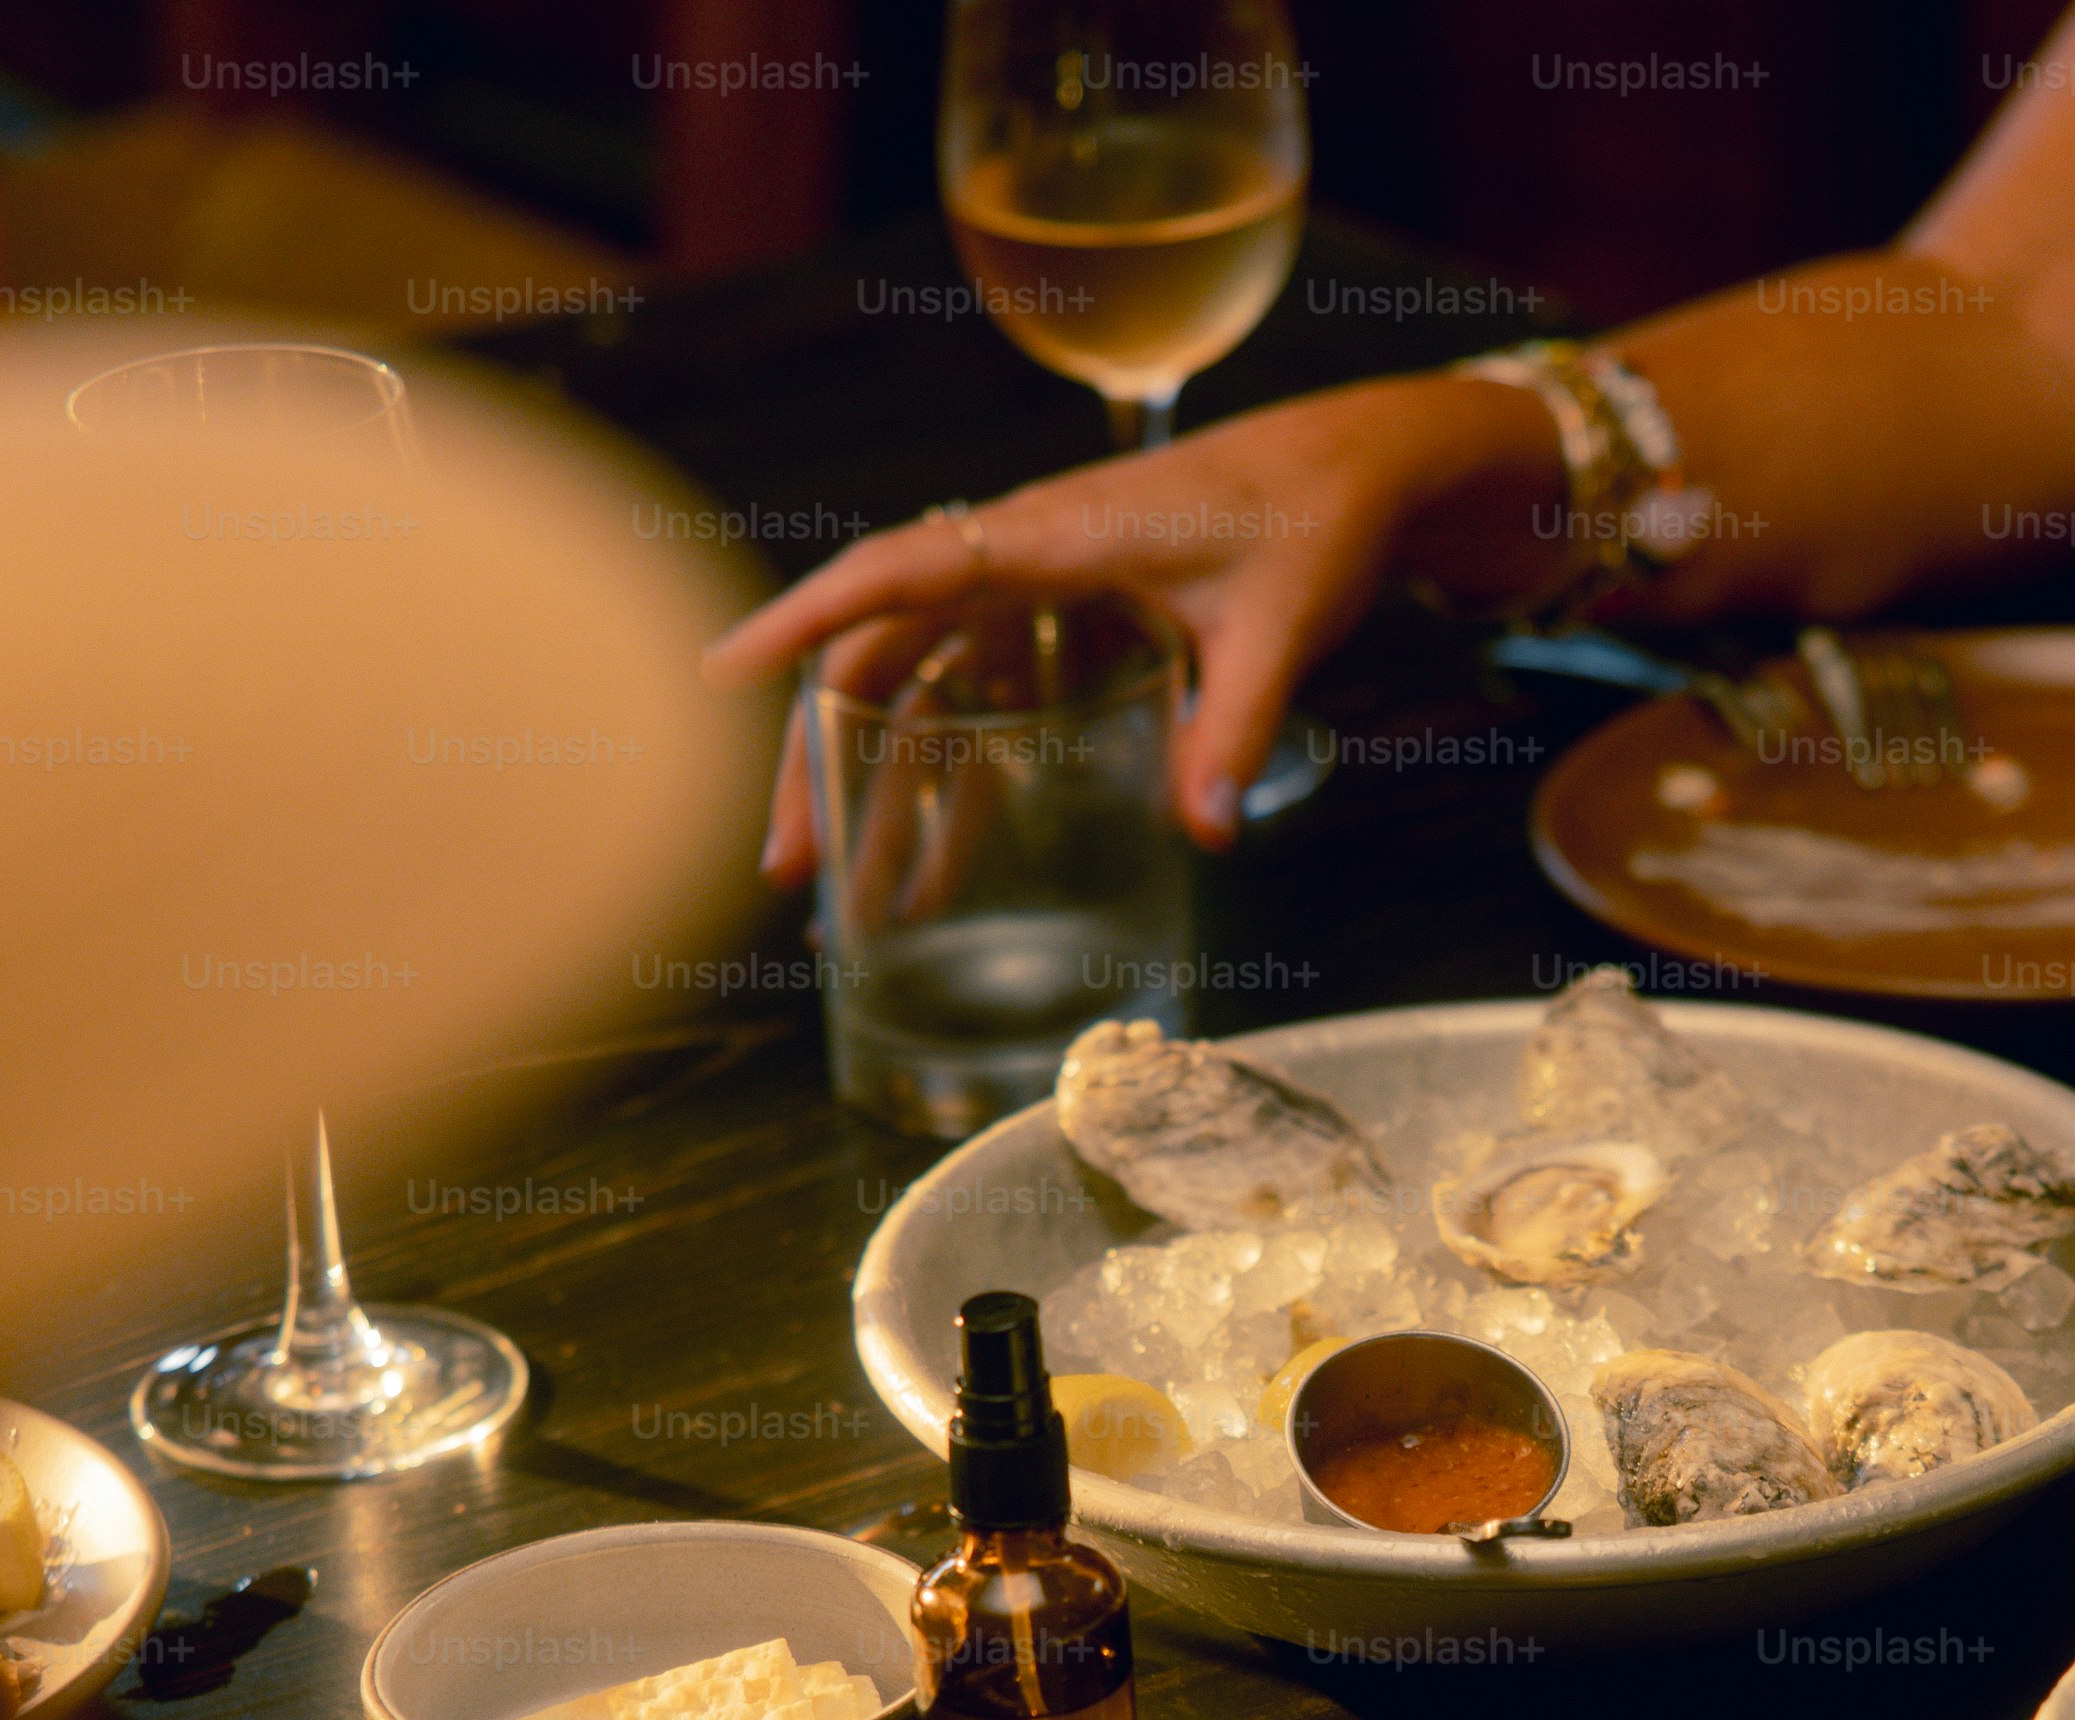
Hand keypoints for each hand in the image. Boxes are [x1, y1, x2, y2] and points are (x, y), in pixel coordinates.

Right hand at [699, 375, 1557, 876]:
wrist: (1354, 467)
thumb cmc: (1311, 520)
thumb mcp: (1279, 628)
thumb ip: (1233, 728)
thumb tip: (1204, 835)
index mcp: (1050, 535)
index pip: (898, 573)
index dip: (803, 620)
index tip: (720, 671)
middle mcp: (1020, 556)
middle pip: (882, 658)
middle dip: (825, 765)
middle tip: (792, 871)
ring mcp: (1035, 590)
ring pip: (922, 690)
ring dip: (883, 789)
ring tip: (855, 896)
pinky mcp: (1063, 620)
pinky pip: (981, 699)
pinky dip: (956, 777)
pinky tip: (944, 864)